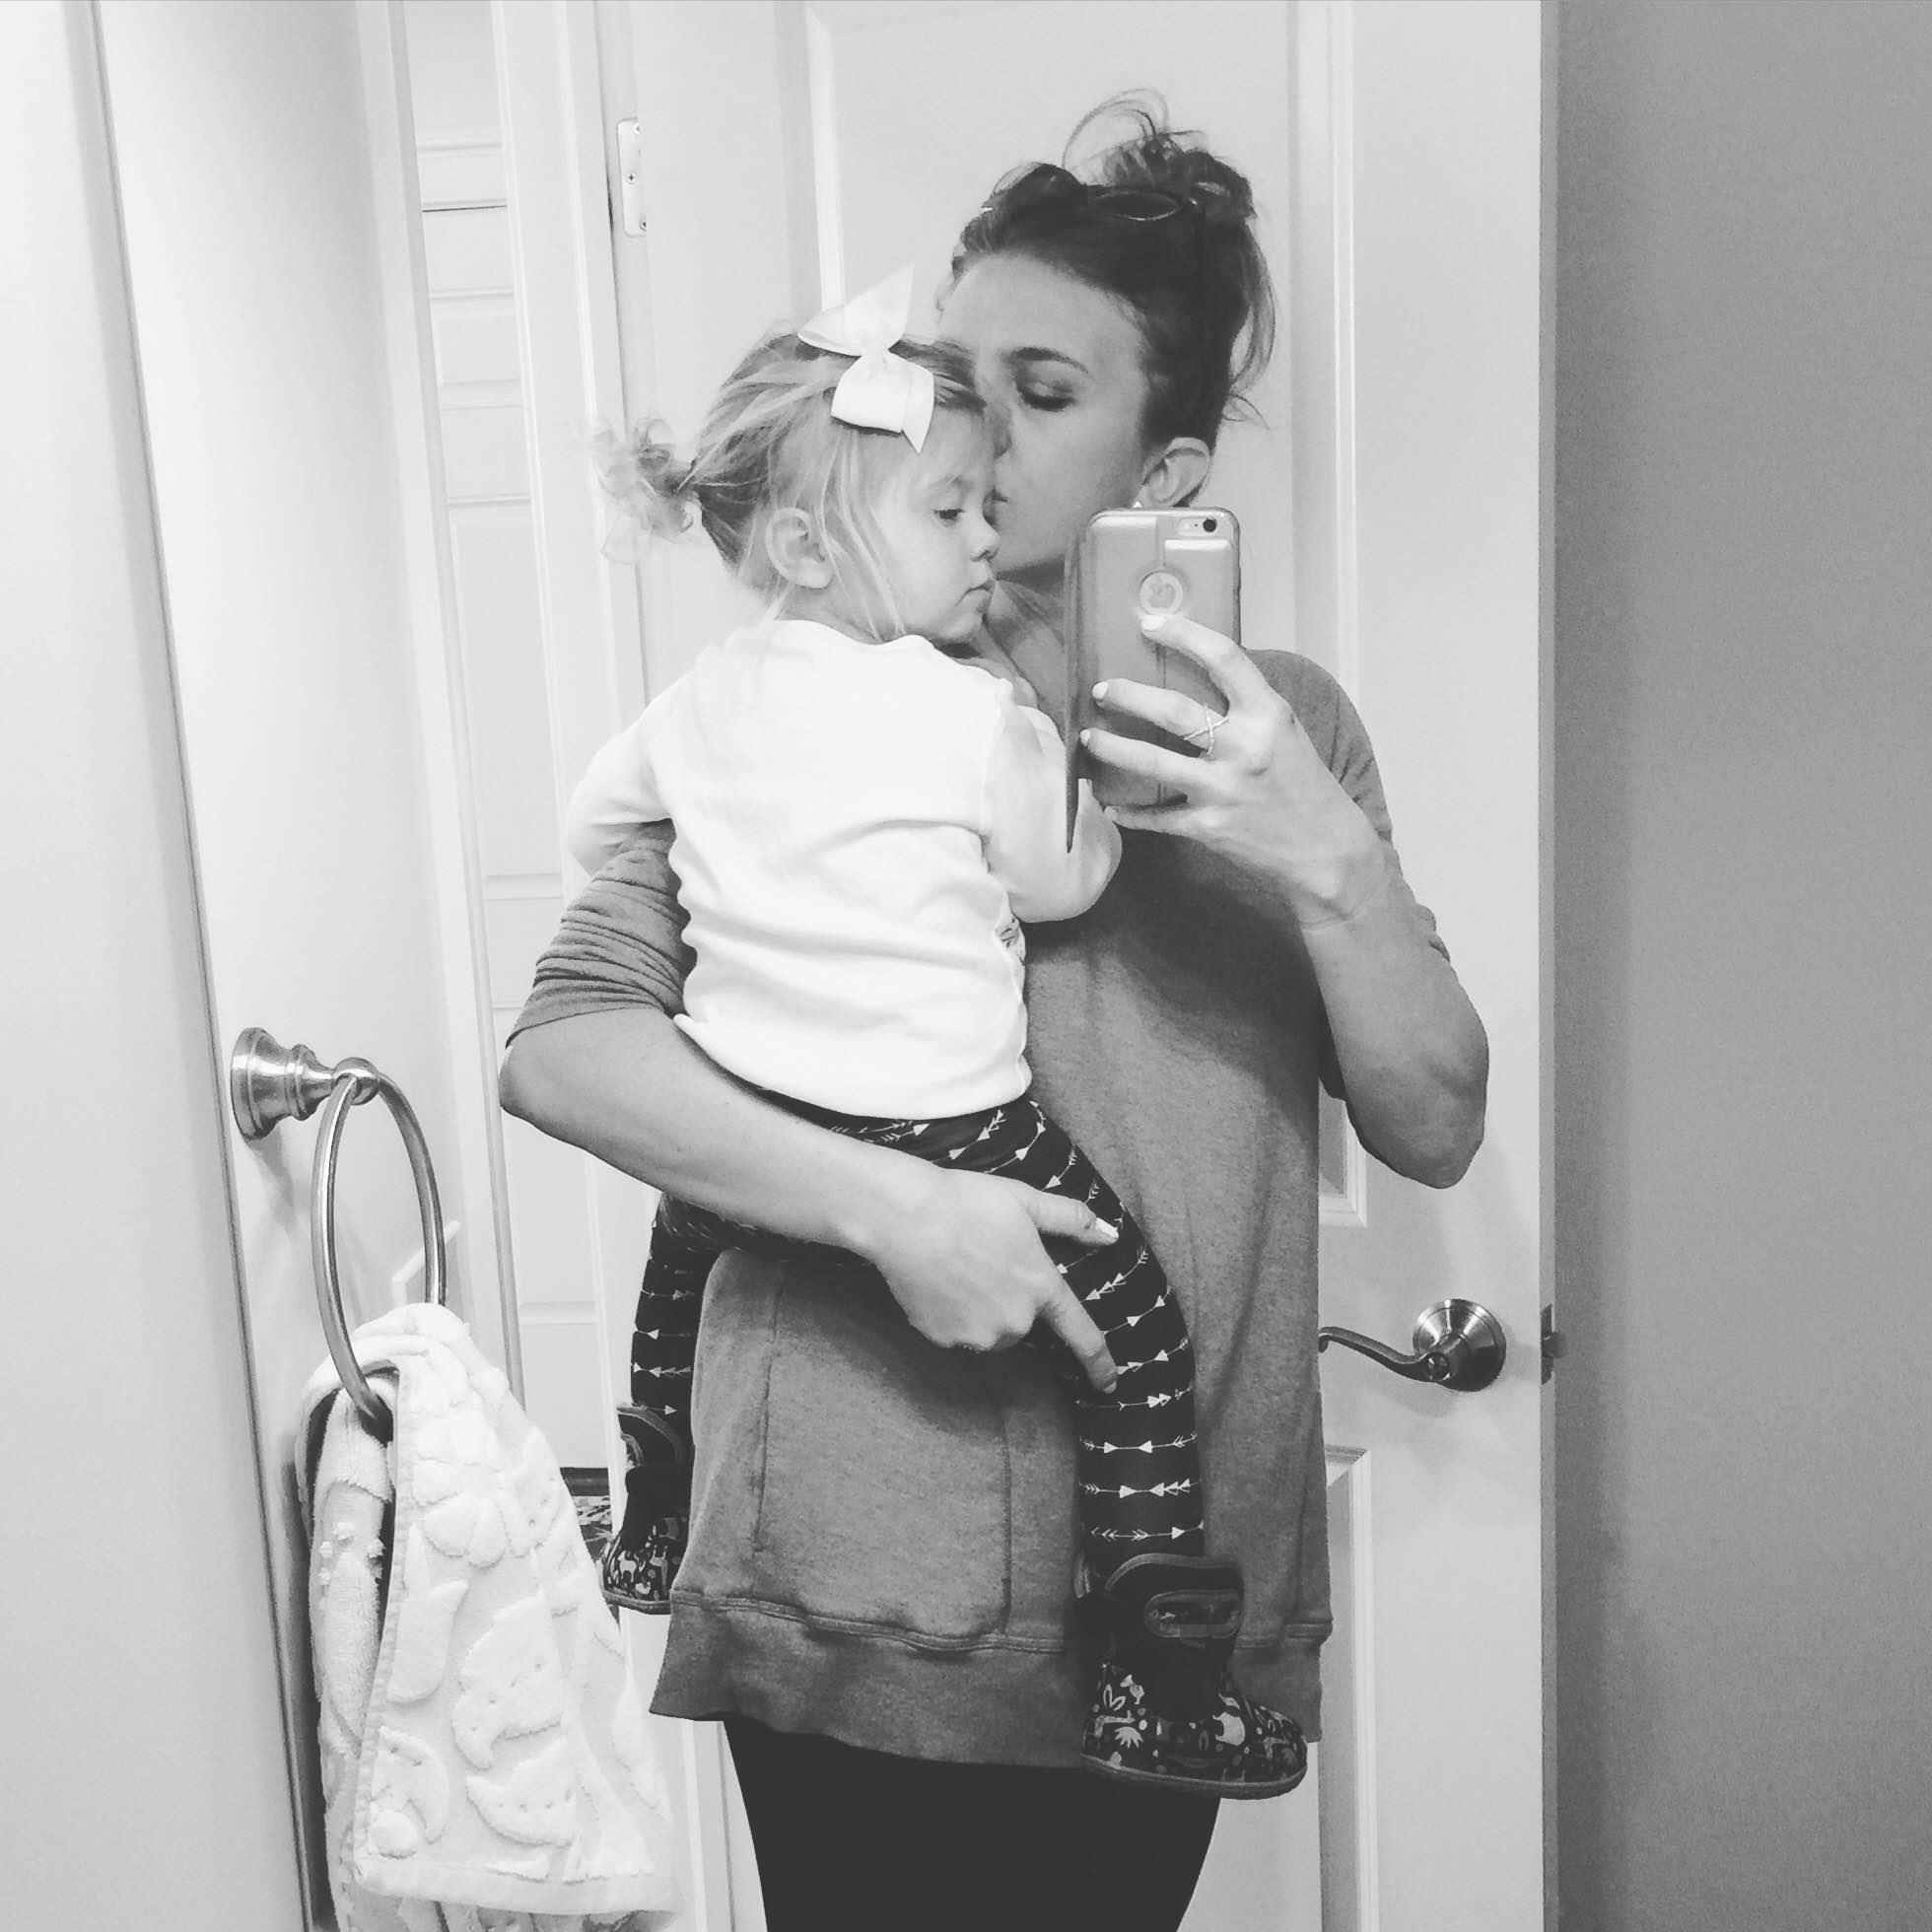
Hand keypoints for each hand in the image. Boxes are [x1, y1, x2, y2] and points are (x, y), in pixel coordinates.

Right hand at [857, 1166, 1120, 1391]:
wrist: (903, 1217)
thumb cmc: (967, 1201)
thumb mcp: (1025, 1200)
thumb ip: (1072, 1220)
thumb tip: (1111, 1236)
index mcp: (1041, 1288)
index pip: (1082, 1335)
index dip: (1099, 1363)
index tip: (1110, 1383)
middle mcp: (1015, 1321)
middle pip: (1022, 1323)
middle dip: (1010, 1299)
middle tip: (985, 1259)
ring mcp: (977, 1334)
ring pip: (989, 1330)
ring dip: (981, 1309)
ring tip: (956, 1267)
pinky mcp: (942, 1339)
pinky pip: (956, 1332)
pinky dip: (950, 1314)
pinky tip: (936, 1280)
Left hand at [1081, 613, 1385, 923]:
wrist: (1326, 852)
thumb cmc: (1304, 786)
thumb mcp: (1285, 732)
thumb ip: (1246, 707)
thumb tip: (1194, 676)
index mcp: (1269, 715)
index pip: (1224, 658)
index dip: (1183, 634)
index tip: (1150, 623)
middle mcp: (1245, 748)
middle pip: (1172, 711)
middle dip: (1127, 695)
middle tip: (1101, 689)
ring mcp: (1224, 790)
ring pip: (1152, 762)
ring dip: (1113, 748)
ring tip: (1088, 739)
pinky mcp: (1209, 827)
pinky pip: (1156, 817)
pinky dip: (1129, 814)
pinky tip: (1110, 807)